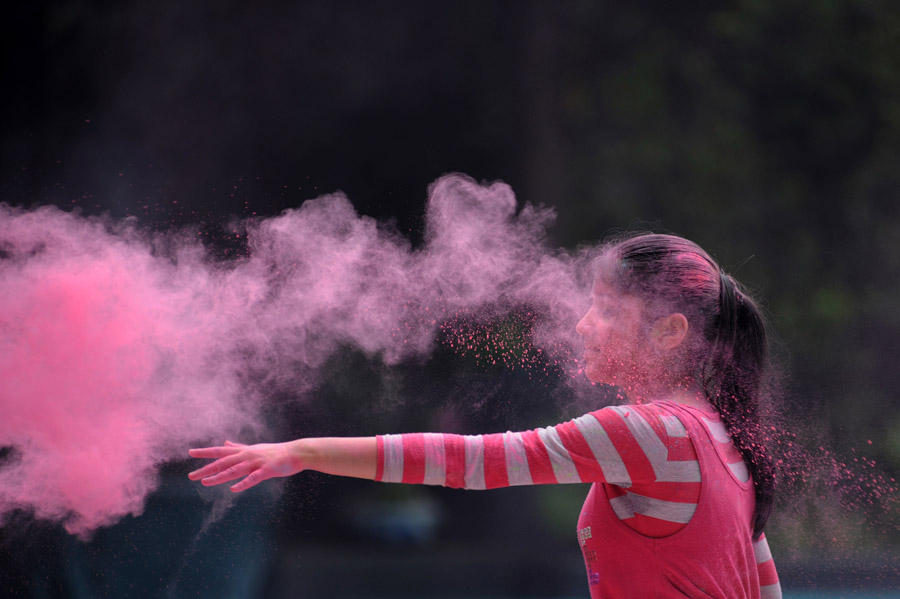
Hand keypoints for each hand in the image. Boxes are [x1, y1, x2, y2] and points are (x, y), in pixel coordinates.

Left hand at [188, 440, 302, 491]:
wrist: (297, 452)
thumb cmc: (276, 452)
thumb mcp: (255, 447)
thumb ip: (239, 446)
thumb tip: (226, 442)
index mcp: (244, 450)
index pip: (220, 451)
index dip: (205, 452)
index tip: (190, 452)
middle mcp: (247, 455)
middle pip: (223, 462)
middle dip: (206, 469)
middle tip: (191, 476)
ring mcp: (256, 463)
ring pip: (234, 470)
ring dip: (219, 476)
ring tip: (205, 482)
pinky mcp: (266, 471)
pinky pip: (252, 478)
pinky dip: (243, 483)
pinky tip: (233, 489)